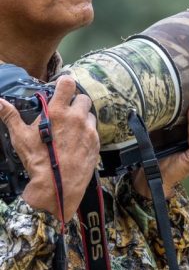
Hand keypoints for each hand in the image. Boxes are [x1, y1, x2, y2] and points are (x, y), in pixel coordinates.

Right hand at [0, 76, 98, 221]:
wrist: (57, 187)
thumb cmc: (37, 161)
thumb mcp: (21, 137)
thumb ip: (11, 116)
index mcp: (58, 112)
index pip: (68, 83)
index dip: (66, 82)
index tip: (63, 87)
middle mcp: (76, 117)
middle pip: (83, 98)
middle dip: (75, 102)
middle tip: (67, 112)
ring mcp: (88, 129)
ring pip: (90, 114)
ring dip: (83, 117)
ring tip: (73, 128)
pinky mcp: (96, 142)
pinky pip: (94, 130)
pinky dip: (87, 132)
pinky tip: (78, 141)